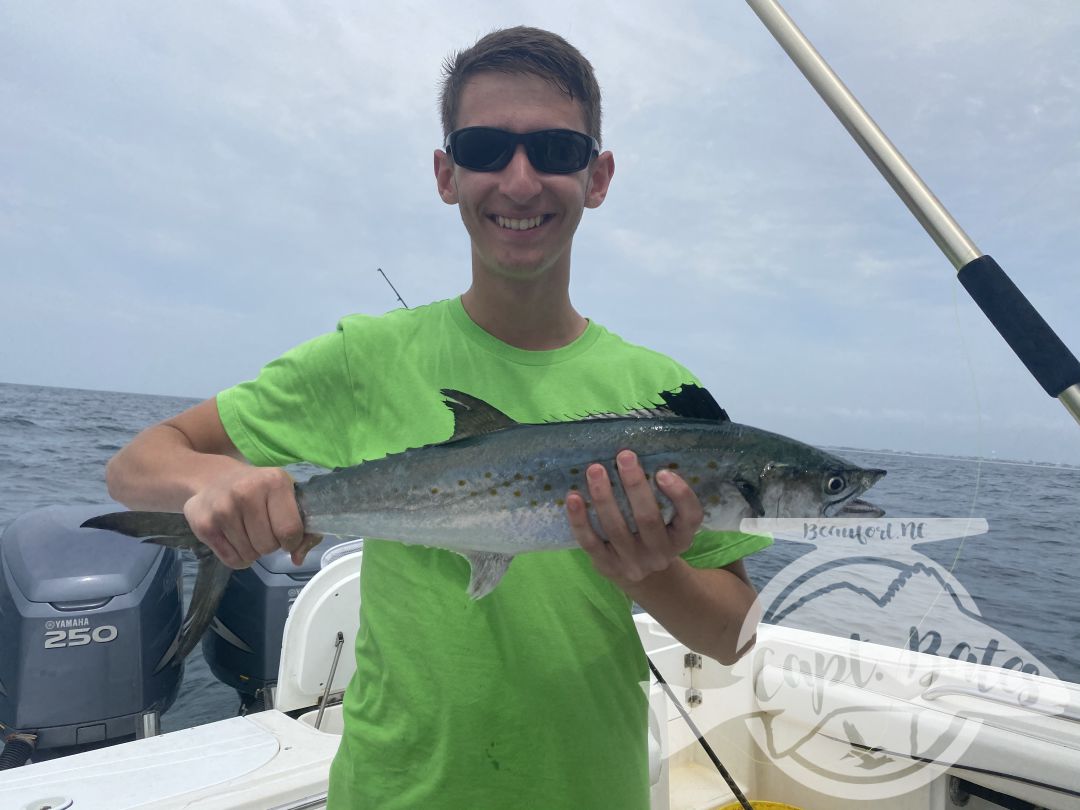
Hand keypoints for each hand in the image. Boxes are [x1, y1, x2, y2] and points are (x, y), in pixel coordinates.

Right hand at [183, 466, 314, 567]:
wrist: (216, 480)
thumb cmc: (260, 491)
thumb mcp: (286, 497)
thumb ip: (303, 529)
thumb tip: (298, 559)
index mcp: (274, 482)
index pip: (290, 530)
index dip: (292, 541)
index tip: (286, 536)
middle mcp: (246, 492)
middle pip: (269, 545)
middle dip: (271, 545)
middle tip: (264, 530)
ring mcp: (222, 508)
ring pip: (250, 555)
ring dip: (253, 551)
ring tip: (248, 532)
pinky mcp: (204, 525)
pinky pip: (231, 560)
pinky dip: (238, 558)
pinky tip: (236, 540)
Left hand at [566, 450, 703, 590]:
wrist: (641, 576)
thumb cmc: (654, 534)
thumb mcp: (670, 521)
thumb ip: (663, 496)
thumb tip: (638, 458)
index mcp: (681, 537)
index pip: (691, 517)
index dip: (680, 494)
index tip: (663, 472)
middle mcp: (660, 553)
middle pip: (647, 519)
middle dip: (635, 485)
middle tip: (624, 456)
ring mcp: (633, 562)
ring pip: (616, 528)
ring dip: (604, 496)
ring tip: (595, 470)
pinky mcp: (607, 566)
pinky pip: (590, 542)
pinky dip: (580, 519)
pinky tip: (573, 497)